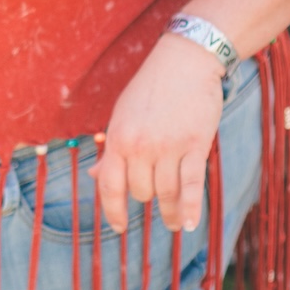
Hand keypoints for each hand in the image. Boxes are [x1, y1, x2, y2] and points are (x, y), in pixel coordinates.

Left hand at [94, 34, 224, 234]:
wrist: (184, 62)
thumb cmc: (150, 89)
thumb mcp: (122, 115)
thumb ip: (112, 149)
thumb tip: (94, 175)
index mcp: (117, 137)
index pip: (109, 185)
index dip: (112, 211)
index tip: (118, 227)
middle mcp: (139, 145)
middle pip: (141, 192)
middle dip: (148, 199)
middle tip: (157, 201)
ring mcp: (168, 147)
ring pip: (166, 193)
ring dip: (170, 213)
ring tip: (173, 223)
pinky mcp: (195, 146)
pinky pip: (191, 186)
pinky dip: (189, 209)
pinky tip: (188, 225)